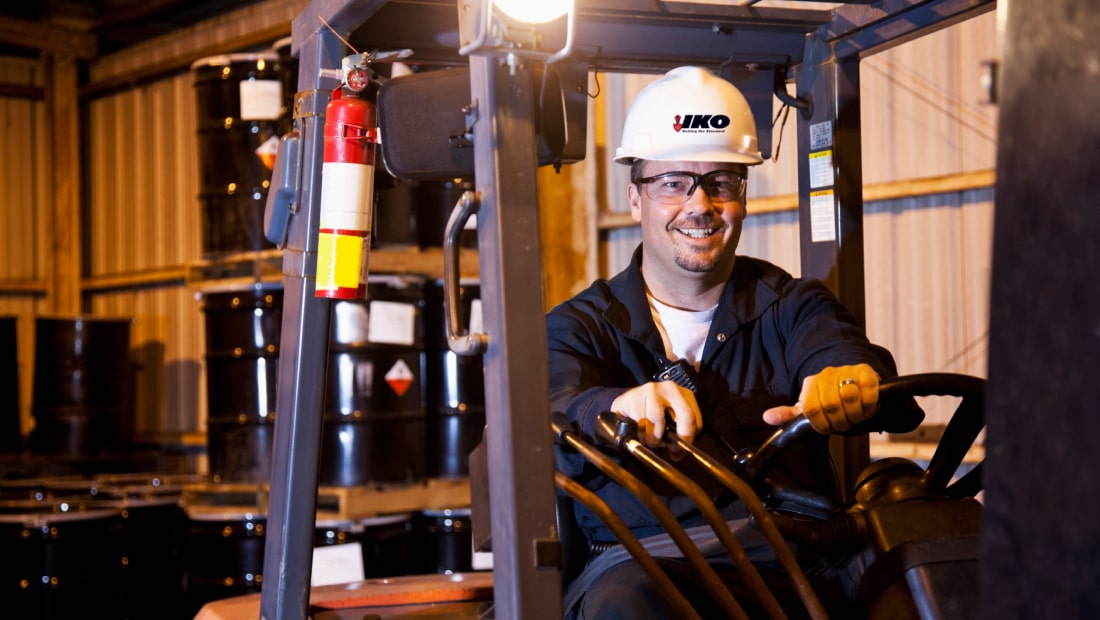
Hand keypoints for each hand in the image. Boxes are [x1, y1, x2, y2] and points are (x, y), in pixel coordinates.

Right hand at [610, 381, 701, 447]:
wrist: (626, 403)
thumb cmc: (652, 414)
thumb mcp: (669, 422)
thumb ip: (677, 438)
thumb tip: (677, 455)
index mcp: (684, 395)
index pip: (695, 417)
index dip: (689, 437)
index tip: (680, 449)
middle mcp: (670, 389)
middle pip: (686, 414)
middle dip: (679, 436)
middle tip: (671, 448)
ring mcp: (651, 390)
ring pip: (658, 418)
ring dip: (653, 437)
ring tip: (650, 440)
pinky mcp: (634, 396)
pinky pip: (639, 421)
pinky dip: (640, 433)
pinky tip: (639, 432)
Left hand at [762, 363, 879, 433]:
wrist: (852, 381)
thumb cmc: (828, 400)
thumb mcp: (808, 408)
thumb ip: (788, 415)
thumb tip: (767, 417)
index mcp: (811, 384)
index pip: (811, 409)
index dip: (821, 425)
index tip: (828, 429)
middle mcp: (827, 375)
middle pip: (831, 405)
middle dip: (840, 422)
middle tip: (844, 424)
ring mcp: (847, 371)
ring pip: (850, 398)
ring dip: (855, 414)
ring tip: (855, 416)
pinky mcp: (865, 372)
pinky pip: (868, 390)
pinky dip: (869, 404)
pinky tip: (866, 408)